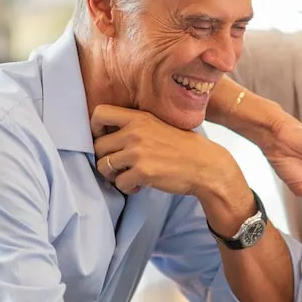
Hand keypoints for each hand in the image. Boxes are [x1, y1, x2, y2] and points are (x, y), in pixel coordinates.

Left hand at [91, 105, 240, 200]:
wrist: (207, 166)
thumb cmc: (184, 147)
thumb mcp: (159, 125)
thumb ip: (136, 126)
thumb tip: (108, 135)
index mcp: (138, 117)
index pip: (99, 113)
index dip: (95, 128)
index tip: (105, 139)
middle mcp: (135, 132)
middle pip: (97, 146)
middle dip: (105, 158)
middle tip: (119, 166)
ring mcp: (137, 152)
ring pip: (104, 166)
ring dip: (113, 175)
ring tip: (128, 176)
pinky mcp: (142, 172)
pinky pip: (119, 183)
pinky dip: (127, 187)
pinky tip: (139, 186)